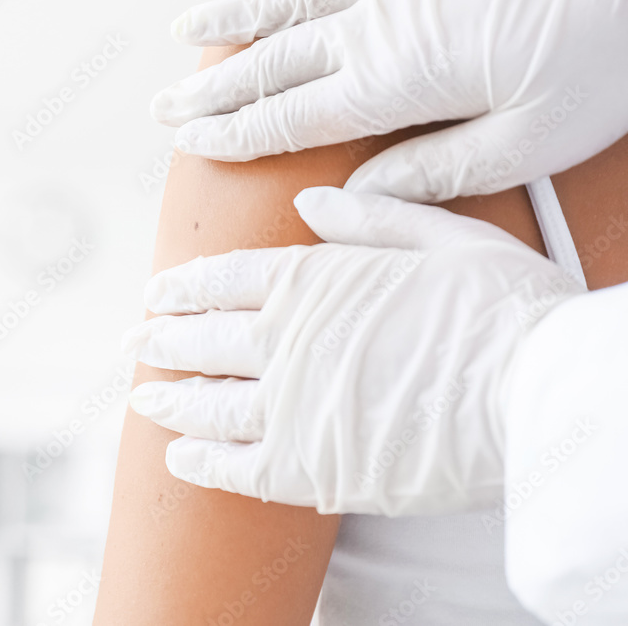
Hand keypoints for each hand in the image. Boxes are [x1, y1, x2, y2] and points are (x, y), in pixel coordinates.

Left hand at [121, 187, 584, 514]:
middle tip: (133, 344)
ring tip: (143, 398)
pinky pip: (233, 469)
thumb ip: (371, 217)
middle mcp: (284, 340)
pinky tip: (177, 460)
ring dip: (168, 400)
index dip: (182, 286)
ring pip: (205, 404)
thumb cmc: (503, 310)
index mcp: (312, 280)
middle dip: (159, 340)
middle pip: (200, 340)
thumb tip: (307, 201)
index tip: (156, 292)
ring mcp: (287, 406)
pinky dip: (199, 463)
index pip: (223, 278)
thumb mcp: (445, 237)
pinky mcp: (305, 469)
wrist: (537, 393)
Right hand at [154, 0, 627, 201]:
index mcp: (397, 80)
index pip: (290, 115)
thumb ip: (436, 171)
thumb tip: (358, 194)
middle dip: (212, 88)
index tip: (188, 141)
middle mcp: (380, 23)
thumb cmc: (606, 53)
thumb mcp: (531, 138)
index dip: (233, 131)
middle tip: (163, 105)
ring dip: (233, 21)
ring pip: (290, 2)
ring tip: (186, 35)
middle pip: (273, 61)